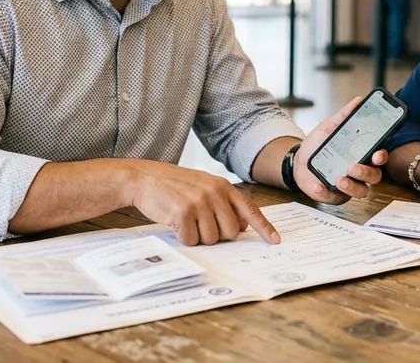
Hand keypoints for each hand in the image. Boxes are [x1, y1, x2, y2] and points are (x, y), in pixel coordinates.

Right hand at [129, 161, 278, 245]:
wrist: (144, 178)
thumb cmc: (174, 185)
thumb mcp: (203, 186)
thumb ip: (223, 202)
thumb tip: (241, 226)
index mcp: (222, 186)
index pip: (249, 209)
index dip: (263, 227)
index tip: (275, 240)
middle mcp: (214, 193)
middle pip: (230, 232)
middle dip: (217, 235)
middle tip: (200, 223)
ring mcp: (199, 202)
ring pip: (211, 239)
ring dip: (198, 236)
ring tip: (186, 219)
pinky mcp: (183, 213)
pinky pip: (192, 240)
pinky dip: (184, 237)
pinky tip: (175, 223)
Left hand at [293, 97, 388, 204]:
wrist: (298, 160)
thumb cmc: (319, 145)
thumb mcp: (329, 128)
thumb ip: (344, 116)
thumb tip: (358, 100)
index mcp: (362, 154)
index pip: (379, 157)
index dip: (381, 156)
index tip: (377, 154)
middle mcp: (360, 172)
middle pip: (374, 176)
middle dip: (366, 172)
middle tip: (353, 166)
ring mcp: (349, 186)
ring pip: (361, 191)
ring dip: (352, 186)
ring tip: (339, 179)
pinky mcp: (334, 196)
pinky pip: (335, 198)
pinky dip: (326, 193)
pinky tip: (318, 186)